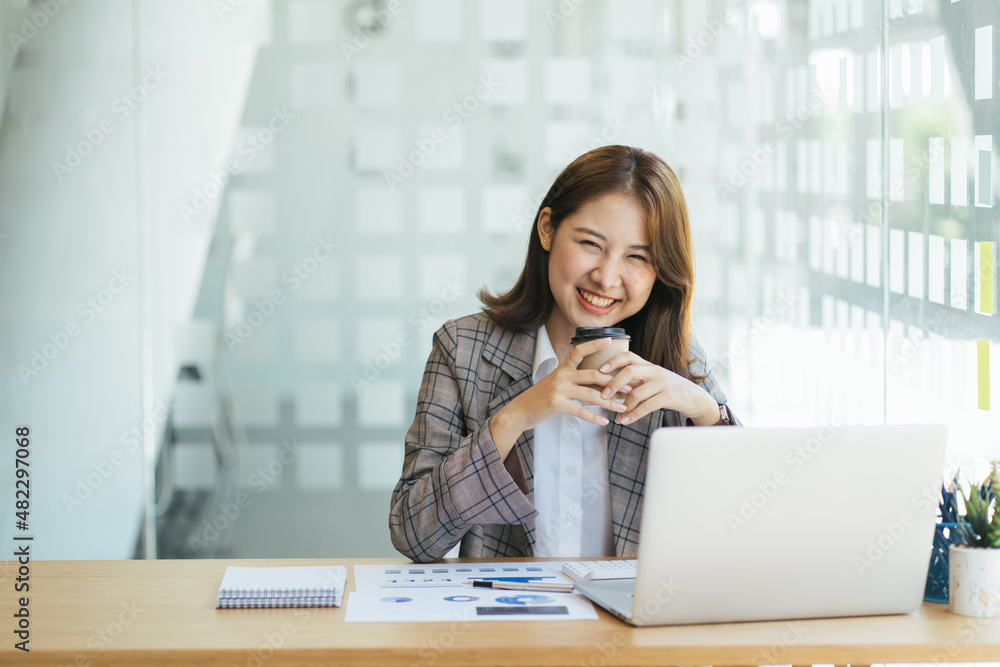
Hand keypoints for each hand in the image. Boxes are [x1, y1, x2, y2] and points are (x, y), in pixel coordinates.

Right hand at [499, 337, 628, 432]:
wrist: (519, 411)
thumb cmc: (539, 398)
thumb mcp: (554, 383)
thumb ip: (572, 380)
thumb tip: (594, 381)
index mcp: (562, 368)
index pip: (579, 351)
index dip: (594, 344)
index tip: (610, 340)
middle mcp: (561, 376)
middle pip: (593, 375)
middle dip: (614, 382)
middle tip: (630, 387)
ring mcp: (558, 389)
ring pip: (590, 394)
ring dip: (609, 402)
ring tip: (623, 407)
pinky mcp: (556, 403)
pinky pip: (580, 410)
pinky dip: (594, 417)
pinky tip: (605, 422)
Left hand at [597, 351, 719, 425]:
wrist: (695, 398)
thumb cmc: (669, 389)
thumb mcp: (653, 380)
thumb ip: (637, 380)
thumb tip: (611, 385)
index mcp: (649, 365)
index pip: (629, 356)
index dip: (613, 361)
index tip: (600, 370)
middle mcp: (655, 371)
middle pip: (630, 371)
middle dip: (613, 383)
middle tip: (603, 395)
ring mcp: (663, 383)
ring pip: (637, 392)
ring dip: (623, 406)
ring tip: (616, 416)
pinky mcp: (669, 397)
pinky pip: (646, 406)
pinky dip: (634, 415)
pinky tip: (626, 421)